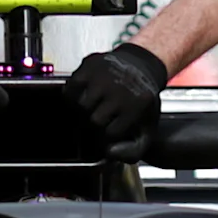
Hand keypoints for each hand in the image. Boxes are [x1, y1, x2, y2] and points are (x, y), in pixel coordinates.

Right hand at [63, 43, 166, 158]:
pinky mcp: (89, 67)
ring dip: (83, 109)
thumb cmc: (141, 98)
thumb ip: (133, 150)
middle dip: (95, 122)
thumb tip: (109, 152)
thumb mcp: (147, 127)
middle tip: (101, 116)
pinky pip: (70, 89)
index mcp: (136, 106)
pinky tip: (81, 96)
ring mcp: (103, 77)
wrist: (142, 65)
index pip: (111, 133)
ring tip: (92, 106)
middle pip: (93, 120)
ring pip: (80, 106)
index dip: (109, 134)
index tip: (112, 128)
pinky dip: (72, 95)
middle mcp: (119, 90)